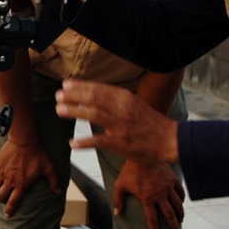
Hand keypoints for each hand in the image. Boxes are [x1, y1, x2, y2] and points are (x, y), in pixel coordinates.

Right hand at [0, 139, 61, 216]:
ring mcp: (2, 172)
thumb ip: (53, 181)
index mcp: (21, 184)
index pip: (13, 202)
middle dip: (3, 199)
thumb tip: (59, 191)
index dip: (10, 210)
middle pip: (1, 196)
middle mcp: (10, 180)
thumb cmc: (37, 154)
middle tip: (6, 197)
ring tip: (4, 184)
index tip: (8, 215)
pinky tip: (0, 172)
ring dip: (0, 186)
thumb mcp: (48, 168)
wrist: (25, 139)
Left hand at [56, 79, 179, 164]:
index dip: (80, 86)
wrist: (170, 140)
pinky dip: (85, 142)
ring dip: (74, 111)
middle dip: (73, 96)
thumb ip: (116, 100)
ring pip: (93, 114)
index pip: (98, 88)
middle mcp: (123, 108)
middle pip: (93, 98)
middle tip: (58, 96)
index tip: (66, 84)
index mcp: (125, 98)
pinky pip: (99, 141)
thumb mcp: (134, 104)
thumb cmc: (150, 123)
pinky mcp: (121, 143)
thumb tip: (94, 95)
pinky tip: (72, 143)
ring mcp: (121, 126)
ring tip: (59, 110)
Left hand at [113, 160, 184, 228]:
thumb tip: (117, 213)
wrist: (142, 153)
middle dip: (173, 226)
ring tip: (180, 221)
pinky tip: (180, 204)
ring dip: (180, 215)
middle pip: (169, 215)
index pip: (152, 219)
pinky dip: (181, 200)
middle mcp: (160, 195)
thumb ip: (118, 200)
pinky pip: (180, 193)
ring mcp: (168, 187)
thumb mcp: (120, 185)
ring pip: (178, 205)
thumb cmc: (129, 170)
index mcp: (147, 198)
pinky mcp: (173, 180)